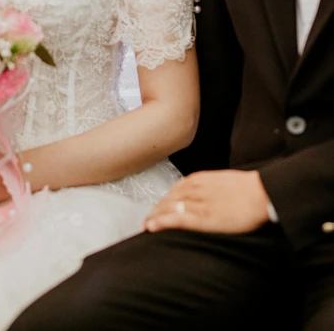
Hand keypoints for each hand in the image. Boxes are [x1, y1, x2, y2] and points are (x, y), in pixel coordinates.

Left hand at [144, 170, 270, 234]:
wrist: (261, 192)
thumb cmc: (248, 189)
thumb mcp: (223, 183)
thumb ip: (210, 188)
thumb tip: (206, 196)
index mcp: (199, 179)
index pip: (174, 191)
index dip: (162, 201)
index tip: (156, 209)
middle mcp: (194, 189)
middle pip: (167, 199)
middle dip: (155, 210)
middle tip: (146, 220)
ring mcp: (197, 203)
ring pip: (167, 208)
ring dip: (154, 216)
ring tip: (145, 226)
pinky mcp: (203, 217)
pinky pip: (176, 218)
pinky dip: (161, 221)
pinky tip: (151, 226)